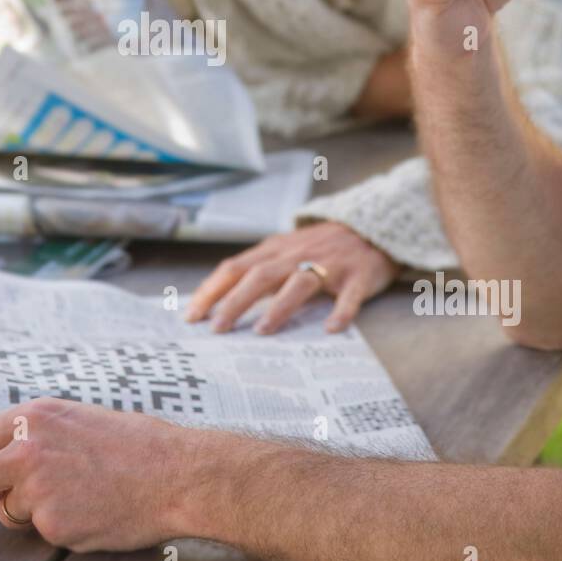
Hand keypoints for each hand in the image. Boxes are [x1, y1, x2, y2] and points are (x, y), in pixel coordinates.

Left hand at [0, 396, 197, 550]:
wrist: (177, 474)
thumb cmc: (138, 445)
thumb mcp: (80, 418)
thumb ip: (39, 433)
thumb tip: (5, 450)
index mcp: (34, 416)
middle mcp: (27, 450)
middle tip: (12, 496)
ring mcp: (38, 490)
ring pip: (8, 512)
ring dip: (32, 512)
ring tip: (76, 497)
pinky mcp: (53, 525)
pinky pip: (43, 532)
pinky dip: (64, 528)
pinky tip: (94, 511)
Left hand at [185, 222, 399, 334]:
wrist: (370, 228)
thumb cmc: (319, 248)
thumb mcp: (284, 251)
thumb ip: (258, 271)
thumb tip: (219, 302)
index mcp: (274, 251)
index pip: (234, 268)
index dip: (211, 290)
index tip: (191, 315)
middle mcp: (296, 255)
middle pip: (260, 275)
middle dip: (235, 301)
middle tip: (217, 329)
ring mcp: (328, 265)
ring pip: (298, 283)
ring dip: (279, 307)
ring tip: (261, 331)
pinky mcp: (357, 276)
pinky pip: (349, 296)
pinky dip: (341, 312)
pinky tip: (331, 329)